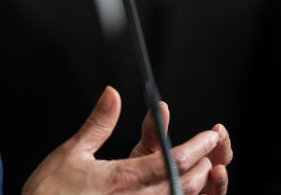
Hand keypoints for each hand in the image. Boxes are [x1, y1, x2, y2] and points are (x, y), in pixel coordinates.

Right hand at [22, 87, 230, 194]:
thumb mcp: (72, 152)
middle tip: (207, 148)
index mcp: (124, 179)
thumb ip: (98, 123)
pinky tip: (170, 188)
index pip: (174, 161)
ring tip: (195, 168)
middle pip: (186, 184)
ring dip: (192, 184)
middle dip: (202, 165)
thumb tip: (112, 95)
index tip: (209, 136)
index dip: (197, 146)